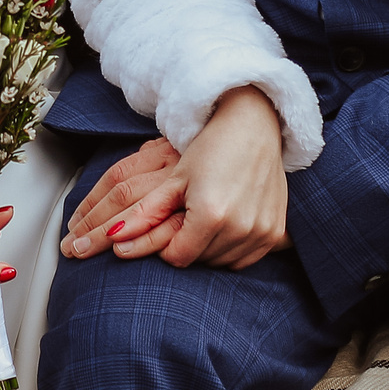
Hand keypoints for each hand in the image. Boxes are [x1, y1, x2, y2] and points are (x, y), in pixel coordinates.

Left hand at [61, 85, 290, 268]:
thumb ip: (145, 214)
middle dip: (185, 245)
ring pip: (221, 262)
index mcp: (210, 215)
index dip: (165, 244)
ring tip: (205, 218)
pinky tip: (226, 225)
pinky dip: (232, 248)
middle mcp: (239, 228)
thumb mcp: (174, 179)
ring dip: (208, 248)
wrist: (254, 128)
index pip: (177, 257)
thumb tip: (114, 239)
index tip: (167, 223)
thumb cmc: (210, 148)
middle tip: (186, 216)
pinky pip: (245, 259)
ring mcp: (260, 232)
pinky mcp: (274, 233)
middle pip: (199, 260)